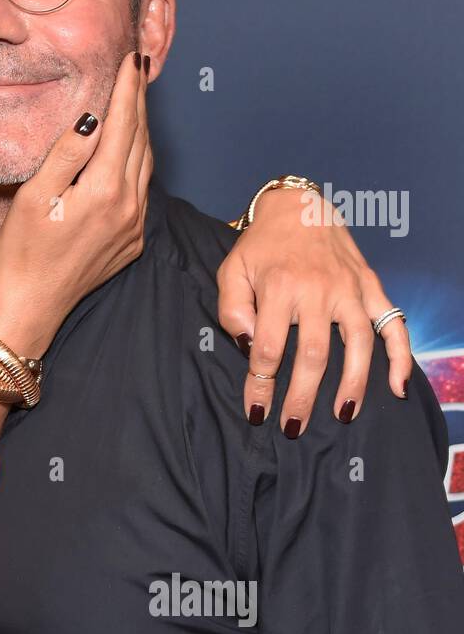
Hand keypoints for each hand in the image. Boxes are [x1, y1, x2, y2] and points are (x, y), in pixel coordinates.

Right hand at [0, 49, 152, 358]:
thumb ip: (67, 153)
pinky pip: (142, 190)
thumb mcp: (35, 195)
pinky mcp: (132, 241)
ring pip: (146, 164)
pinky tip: (128, 150)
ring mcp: (134, 226)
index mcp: (105, 190)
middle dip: (139, 101)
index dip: (127, 88)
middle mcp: (129, 206)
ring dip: (142, 129)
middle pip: (141, 140)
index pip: (123, 124)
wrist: (33, 306)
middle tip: (138, 66)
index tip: (131, 58)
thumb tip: (92, 116)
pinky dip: (138, 161)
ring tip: (135, 99)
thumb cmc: (24, 252)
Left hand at [217, 186, 412, 432]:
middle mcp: (318, 291)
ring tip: (342, 416)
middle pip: (313, 355)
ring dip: (352, 385)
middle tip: (293, 426)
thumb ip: (231, 309)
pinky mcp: (371, 287)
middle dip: (302, 397)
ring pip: (358, 345)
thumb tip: (247, 345)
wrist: (299, 207)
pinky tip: (398, 386)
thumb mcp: (231, 271)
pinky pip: (393, 324)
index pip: (268, 349)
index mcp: (280, 288)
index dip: (260, 385)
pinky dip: (401, 356)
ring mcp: (350, 290)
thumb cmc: (260, 247)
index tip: (256, 411)